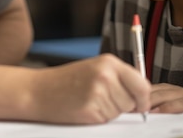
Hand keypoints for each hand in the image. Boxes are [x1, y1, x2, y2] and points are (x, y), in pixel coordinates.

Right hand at [30, 53, 150, 123]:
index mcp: (109, 62)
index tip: (141, 104)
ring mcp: (98, 92)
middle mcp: (105, 75)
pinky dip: (98, 117)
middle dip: (122, 105)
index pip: (142, 84)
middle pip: (132, 101)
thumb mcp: (95, 69)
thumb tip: (143, 96)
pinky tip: (84, 107)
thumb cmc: (66, 81)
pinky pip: (107, 120)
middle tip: (101, 97)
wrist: (39, 90)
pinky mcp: (91, 109)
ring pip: (120, 112)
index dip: (143, 98)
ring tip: (89, 100)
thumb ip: (119, 78)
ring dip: (109, 111)